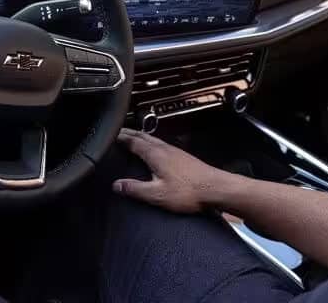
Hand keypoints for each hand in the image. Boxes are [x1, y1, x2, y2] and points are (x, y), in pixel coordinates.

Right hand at [113, 128, 232, 212]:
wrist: (217, 189)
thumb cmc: (189, 192)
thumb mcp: (158, 194)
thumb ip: (136, 189)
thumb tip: (116, 185)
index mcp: (155, 154)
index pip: (133, 141)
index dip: (120, 137)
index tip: (110, 135)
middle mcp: (165, 149)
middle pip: (142, 136)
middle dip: (129, 133)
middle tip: (118, 132)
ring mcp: (175, 151)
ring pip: (153, 139)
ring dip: (140, 136)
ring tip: (132, 138)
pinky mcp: (183, 157)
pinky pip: (161, 144)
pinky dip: (151, 142)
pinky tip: (154, 150)